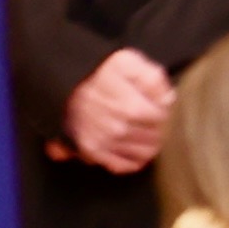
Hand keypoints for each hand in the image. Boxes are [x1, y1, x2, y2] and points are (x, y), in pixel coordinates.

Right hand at [70, 49, 175, 175]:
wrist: (60, 79)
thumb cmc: (96, 70)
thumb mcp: (128, 61)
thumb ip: (153, 79)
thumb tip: (168, 101)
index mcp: (133, 108)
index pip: (164, 120)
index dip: (163, 111)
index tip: (155, 104)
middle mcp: (119, 130)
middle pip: (156, 139)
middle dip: (156, 128)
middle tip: (149, 119)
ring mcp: (104, 142)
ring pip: (143, 155)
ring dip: (146, 144)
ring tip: (141, 132)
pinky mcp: (91, 151)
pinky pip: (122, 166)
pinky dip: (130, 161)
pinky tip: (130, 147)